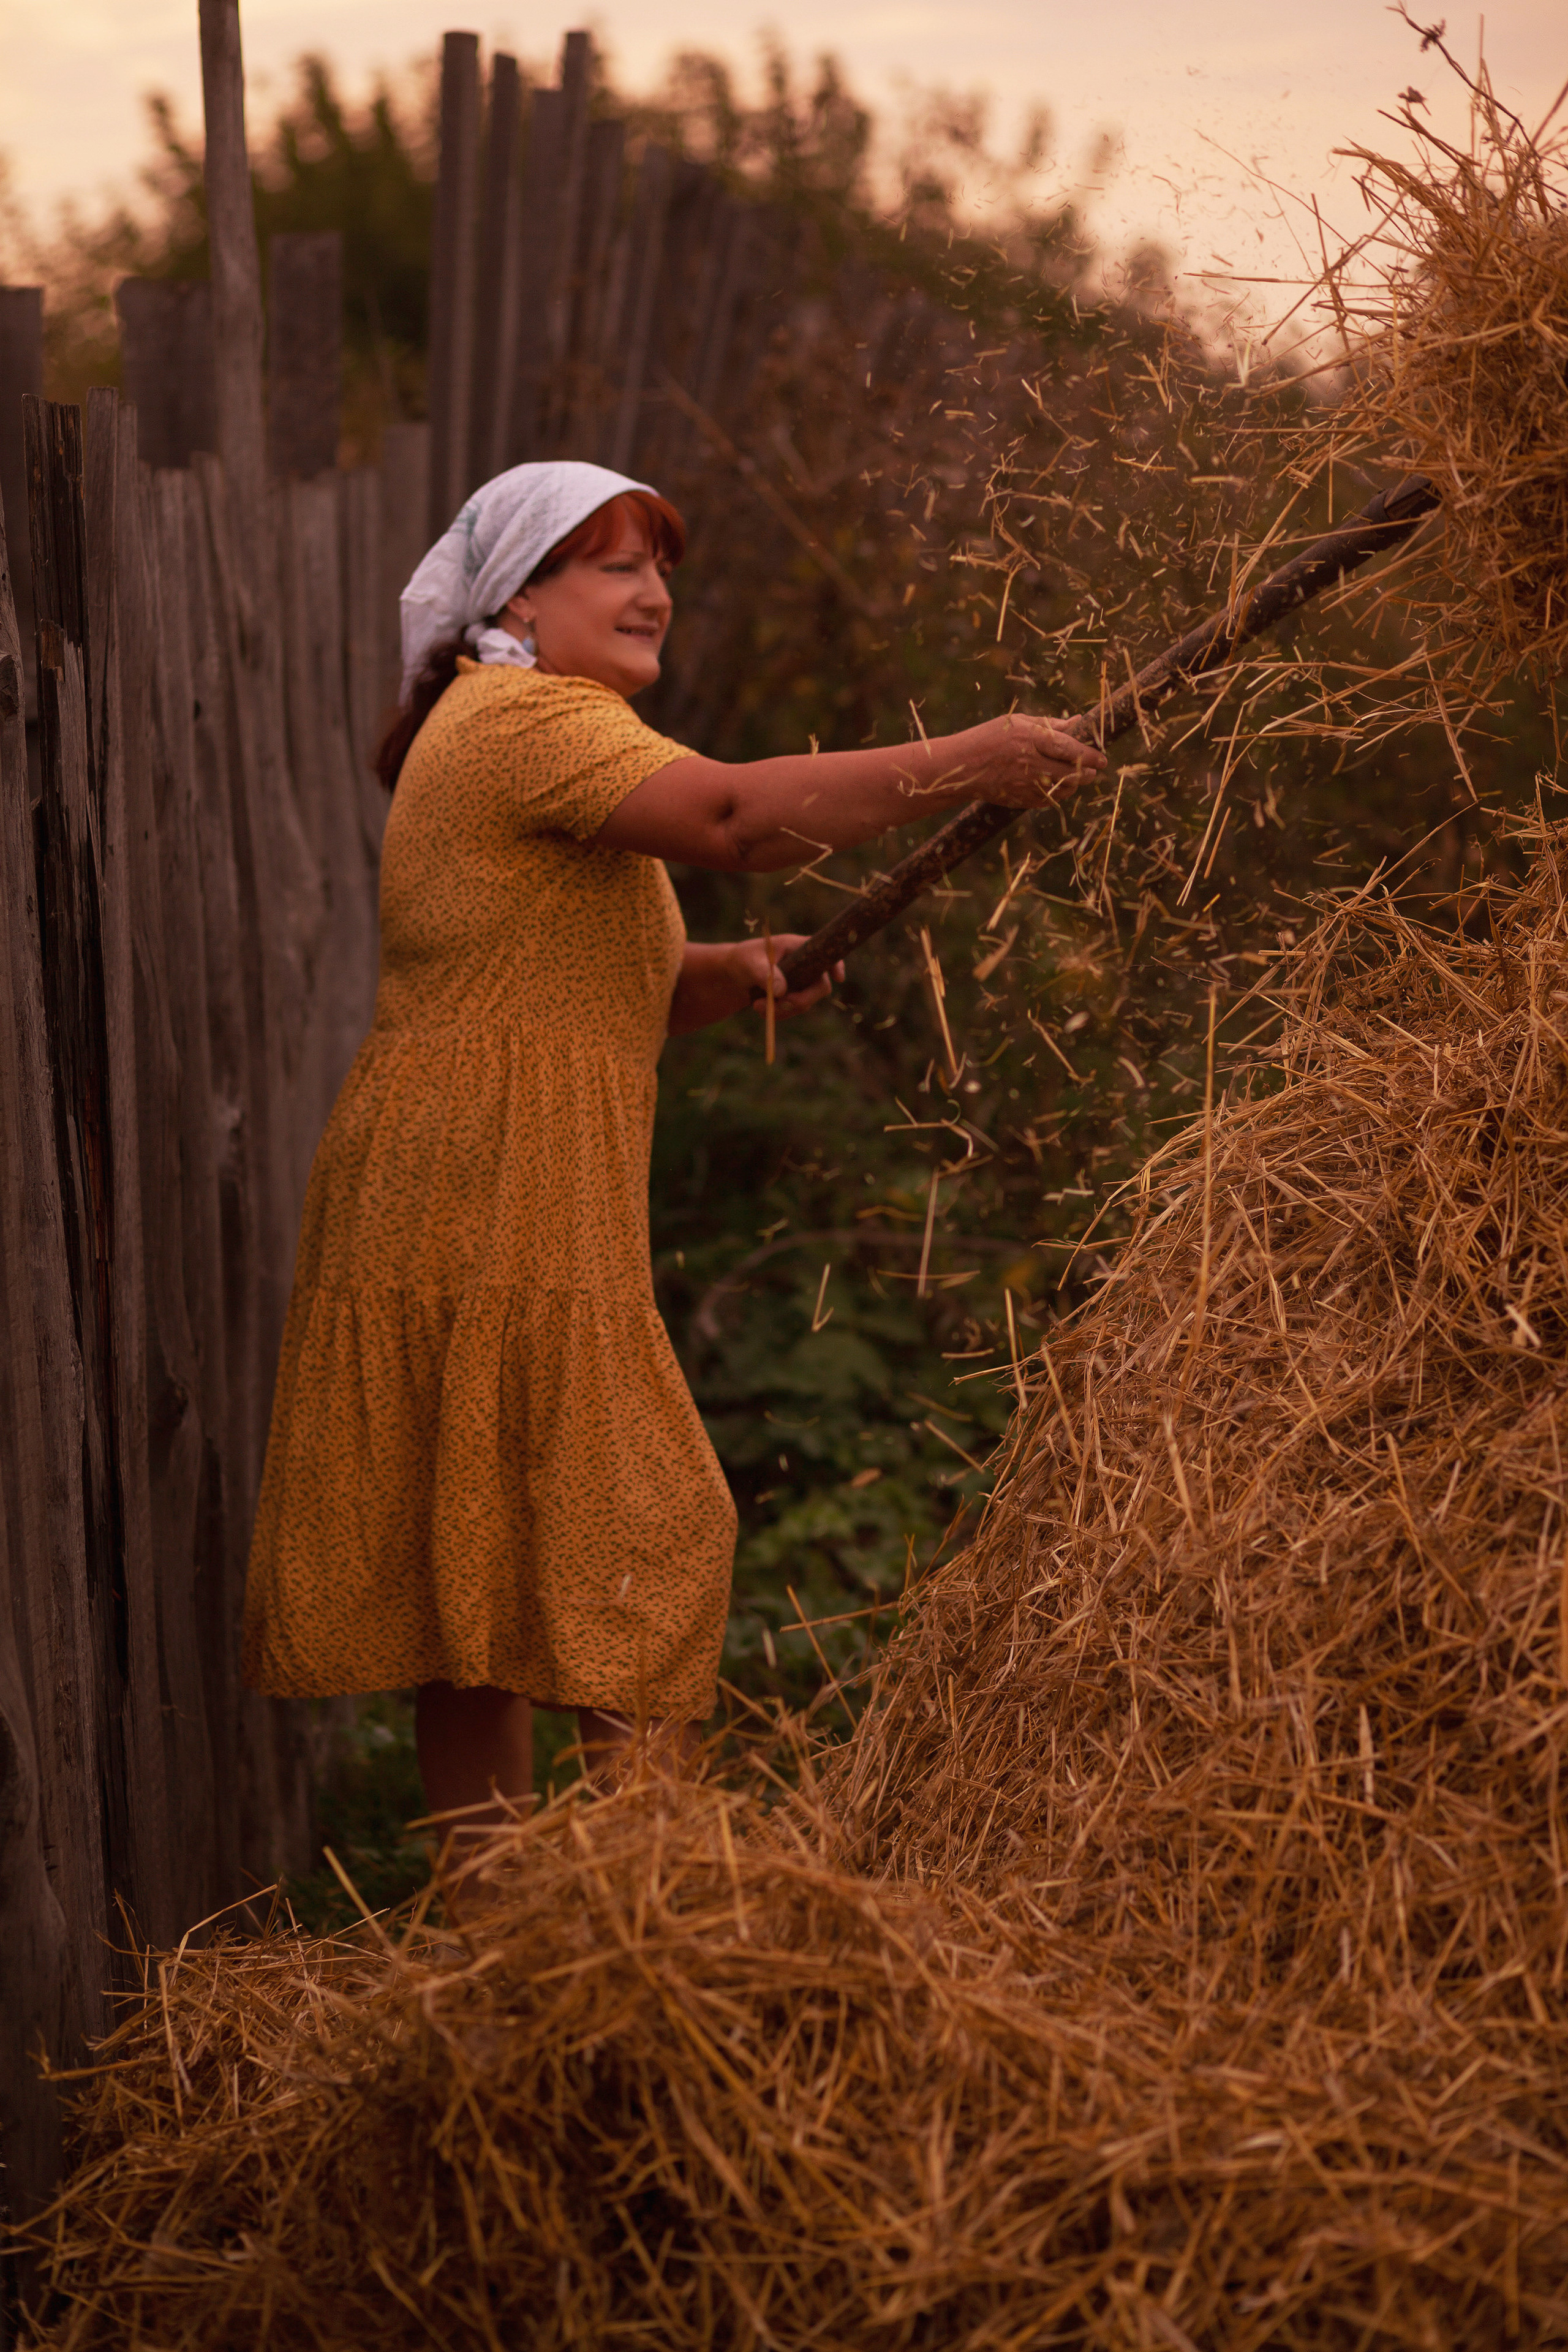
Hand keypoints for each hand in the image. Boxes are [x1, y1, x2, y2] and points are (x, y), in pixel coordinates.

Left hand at [730, 934, 843, 1017]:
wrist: (732, 975)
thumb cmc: (743, 960)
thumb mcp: (750, 963)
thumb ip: (765, 973)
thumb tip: (782, 991)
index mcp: (797, 948)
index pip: (823, 953)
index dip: (836, 965)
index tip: (838, 978)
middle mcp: (804, 964)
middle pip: (820, 986)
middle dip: (800, 1000)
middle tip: (778, 1005)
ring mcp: (801, 981)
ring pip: (805, 1003)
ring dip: (783, 1010)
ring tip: (757, 1006)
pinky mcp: (794, 995)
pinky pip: (795, 1010)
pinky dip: (780, 1014)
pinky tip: (761, 1010)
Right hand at [953, 712, 1106, 808]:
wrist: (961, 767)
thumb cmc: (989, 738)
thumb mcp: (1018, 723)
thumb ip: (1050, 724)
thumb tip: (1077, 721)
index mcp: (1031, 739)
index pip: (1070, 749)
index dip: (1090, 755)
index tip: (1102, 759)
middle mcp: (1030, 763)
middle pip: (1072, 772)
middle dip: (1088, 772)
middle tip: (1094, 769)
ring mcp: (1026, 784)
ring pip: (1064, 789)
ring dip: (1074, 784)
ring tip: (1075, 776)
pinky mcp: (1021, 800)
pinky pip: (1049, 800)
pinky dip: (1057, 793)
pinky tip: (1056, 785)